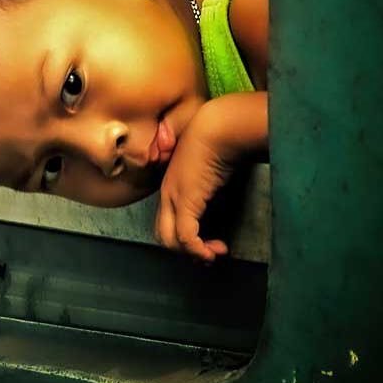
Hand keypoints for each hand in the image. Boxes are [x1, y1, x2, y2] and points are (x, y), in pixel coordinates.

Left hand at [155, 99, 238, 263]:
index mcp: (170, 186)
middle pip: (163, 234)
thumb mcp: (206, 166)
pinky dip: (198, 249)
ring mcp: (175, 196)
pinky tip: (214, 251)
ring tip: (216, 251)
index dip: (182, 239)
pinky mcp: (187, 199)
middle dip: (185, 250)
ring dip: (194, 252)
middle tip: (209, 253)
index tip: (207, 243)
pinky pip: (186, 236)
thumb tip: (212, 187)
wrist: (218, 128)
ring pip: (171, 240)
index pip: (165, 222)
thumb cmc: (216, 141)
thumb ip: (204, 179)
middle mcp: (167, 193)